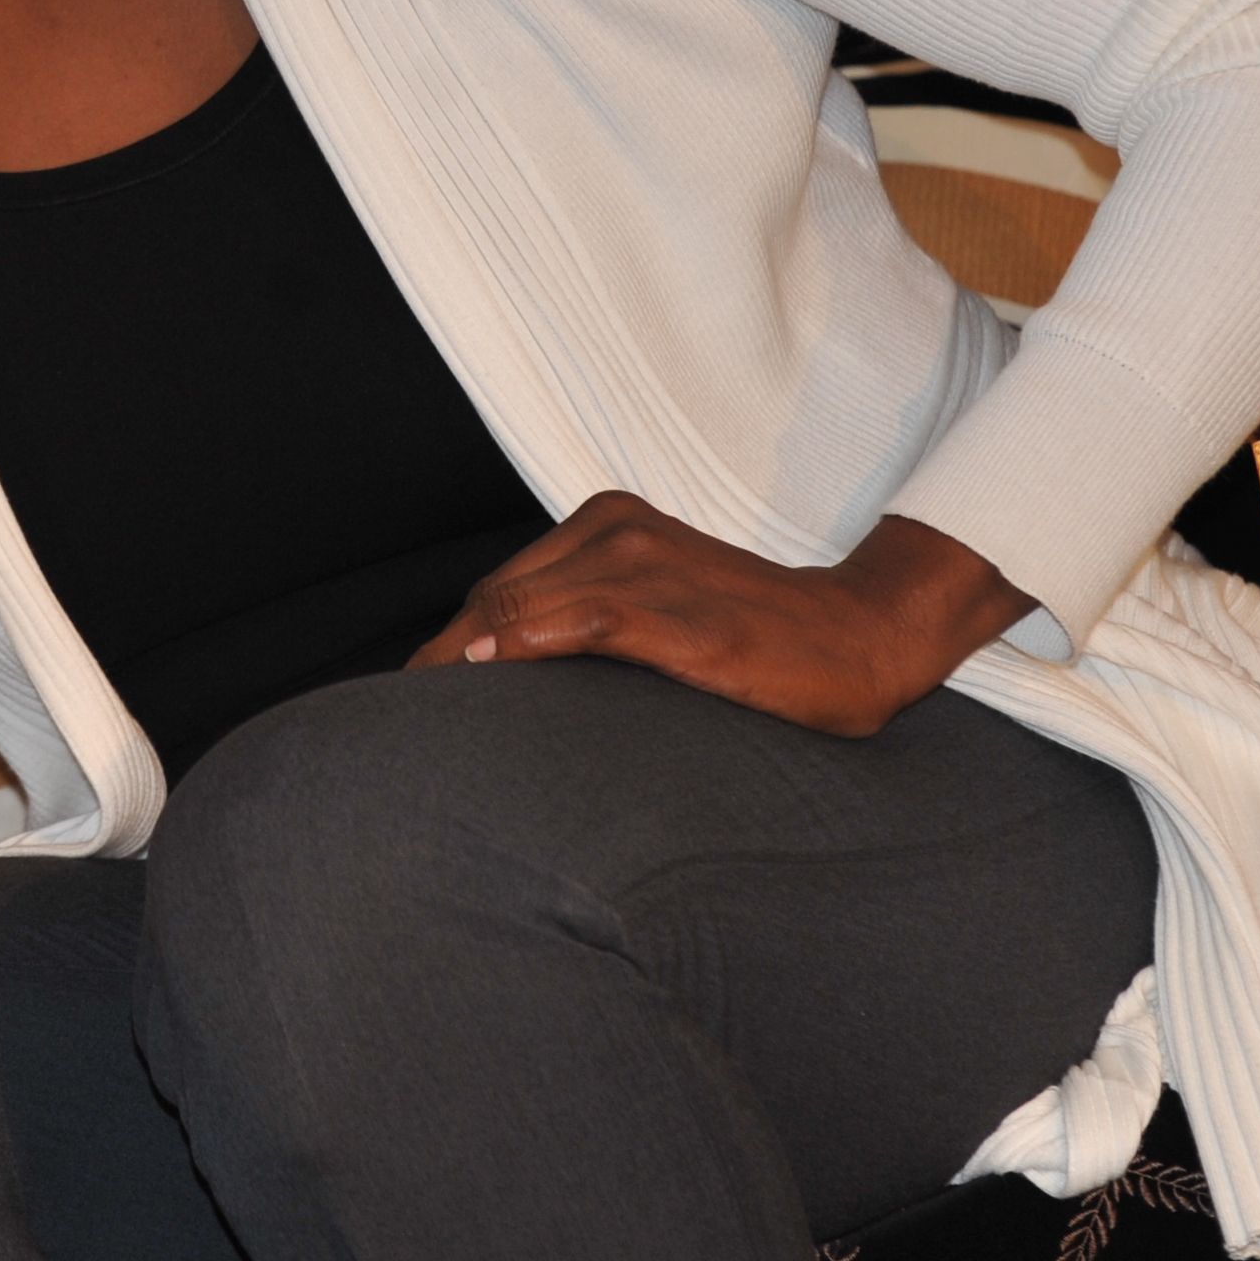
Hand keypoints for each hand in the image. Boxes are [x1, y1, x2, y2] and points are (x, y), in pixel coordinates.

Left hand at [405, 497, 1038, 736]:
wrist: (859, 639)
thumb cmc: (756, 639)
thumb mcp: (660, 615)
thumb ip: (587, 627)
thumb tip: (506, 679)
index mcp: (608, 524)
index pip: (496, 591)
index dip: (448, 651)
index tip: (411, 709)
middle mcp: (614, 529)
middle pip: (490, 601)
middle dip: (441, 664)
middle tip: (400, 736)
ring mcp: (642, 563)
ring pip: (514, 609)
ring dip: (458, 665)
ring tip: (420, 729)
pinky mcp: (671, 608)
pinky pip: (570, 621)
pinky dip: (516, 648)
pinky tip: (479, 681)